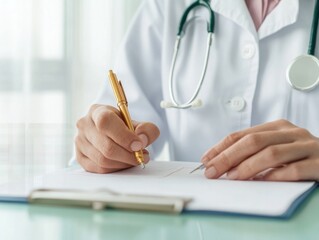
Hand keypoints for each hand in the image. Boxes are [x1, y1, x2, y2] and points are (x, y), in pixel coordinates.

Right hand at [75, 104, 159, 172]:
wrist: (112, 132)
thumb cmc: (124, 127)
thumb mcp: (138, 123)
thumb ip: (147, 129)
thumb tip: (142, 141)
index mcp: (97, 111)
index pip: (106, 122)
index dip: (124, 136)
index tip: (139, 145)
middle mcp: (84, 125)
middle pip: (106, 146)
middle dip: (129, 155)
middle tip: (142, 156)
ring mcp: (79, 141)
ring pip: (103, 160)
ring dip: (124, 163)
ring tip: (136, 159)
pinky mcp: (80, 157)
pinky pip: (99, 169)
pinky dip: (115, 169)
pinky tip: (124, 163)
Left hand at [201, 119, 318, 180]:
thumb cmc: (301, 155)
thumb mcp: (278, 146)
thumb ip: (256, 151)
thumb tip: (222, 164)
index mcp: (277, 127)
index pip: (242, 134)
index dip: (221, 147)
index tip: (206, 159)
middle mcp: (292, 133)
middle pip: (253, 142)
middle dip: (228, 156)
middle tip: (212, 171)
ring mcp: (307, 147)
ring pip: (271, 153)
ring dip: (247, 166)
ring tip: (232, 177)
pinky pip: (295, 170)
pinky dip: (275, 176)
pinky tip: (262, 182)